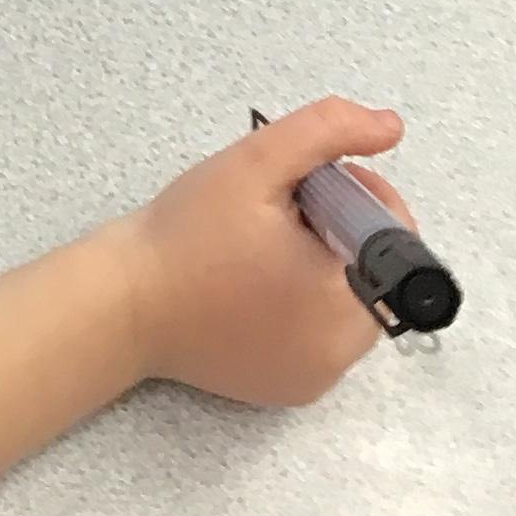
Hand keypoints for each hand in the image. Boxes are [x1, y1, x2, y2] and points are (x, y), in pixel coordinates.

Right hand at [108, 100, 412, 407]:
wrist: (120, 304)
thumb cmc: (184, 235)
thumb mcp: (254, 163)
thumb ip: (326, 132)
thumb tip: (390, 125)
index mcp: (344, 305)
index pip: (394, 238)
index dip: (359, 196)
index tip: (308, 184)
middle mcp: (341, 357)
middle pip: (374, 272)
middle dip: (339, 232)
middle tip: (280, 211)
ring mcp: (314, 379)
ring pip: (348, 303)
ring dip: (322, 266)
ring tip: (262, 245)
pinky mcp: (288, 389)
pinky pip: (319, 335)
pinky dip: (301, 304)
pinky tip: (254, 282)